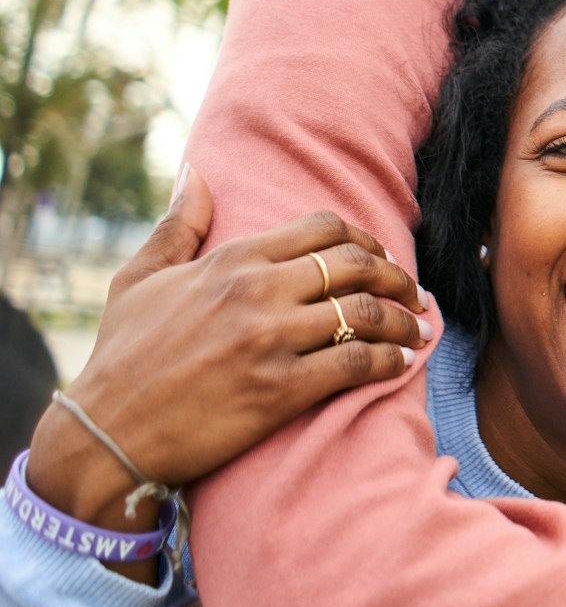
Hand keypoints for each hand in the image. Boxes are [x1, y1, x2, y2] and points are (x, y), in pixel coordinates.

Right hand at [26, 166, 429, 532]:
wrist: (104, 434)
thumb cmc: (121, 357)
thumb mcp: (139, 279)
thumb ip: (178, 225)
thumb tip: (196, 173)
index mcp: (231, 260)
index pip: (323, 229)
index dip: (366, 239)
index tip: (383, 258)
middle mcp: (255, 291)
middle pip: (356, 264)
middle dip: (396, 277)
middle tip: (413, 294)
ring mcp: (269, 339)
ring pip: (365, 313)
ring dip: (404, 320)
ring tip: (420, 330)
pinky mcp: (279, 389)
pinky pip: (356, 363)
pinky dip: (390, 360)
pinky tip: (401, 362)